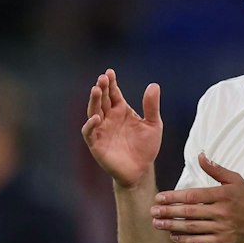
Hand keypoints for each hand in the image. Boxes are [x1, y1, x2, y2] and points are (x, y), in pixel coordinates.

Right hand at [82, 70, 163, 189]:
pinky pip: (89, 132)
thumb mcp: (153, 125)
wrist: (141, 170)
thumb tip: (154, 85)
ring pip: (93, 112)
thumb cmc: (146, 147)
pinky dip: (90, 124)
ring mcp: (101, 130)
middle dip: (101, 88)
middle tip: (102, 78)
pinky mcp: (96, 144)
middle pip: (102, 100)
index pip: (114, 93)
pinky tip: (97, 117)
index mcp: (121, 110)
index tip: (110, 72)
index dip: (111, 83)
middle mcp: (109, 118)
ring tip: (97, 90)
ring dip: (94, 101)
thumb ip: (152, 106)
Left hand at [152, 153, 243, 242]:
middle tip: (152, 212)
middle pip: (189, 212)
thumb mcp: (236, 180)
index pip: (193, 195)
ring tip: (157, 224)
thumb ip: (216, 170)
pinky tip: (173, 237)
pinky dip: (185, 240)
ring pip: (192, 227)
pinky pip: (200, 241)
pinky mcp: (224, 241)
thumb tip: (200, 156)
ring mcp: (222, 228)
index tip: (159, 198)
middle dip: (168, 212)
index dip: (174, 197)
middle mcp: (221, 211)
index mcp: (223, 195)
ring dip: (172, 226)